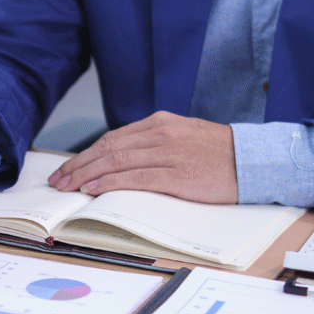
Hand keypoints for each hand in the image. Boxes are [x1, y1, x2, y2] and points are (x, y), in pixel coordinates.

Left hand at [48, 111, 237, 203]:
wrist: (254, 160)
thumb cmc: (219, 153)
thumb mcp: (183, 136)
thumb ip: (155, 143)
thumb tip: (123, 158)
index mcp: (160, 123)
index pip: (112, 138)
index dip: (85, 154)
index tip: (68, 167)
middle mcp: (160, 134)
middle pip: (107, 148)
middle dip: (78, 165)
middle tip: (58, 179)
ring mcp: (168, 153)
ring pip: (115, 162)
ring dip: (86, 175)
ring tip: (68, 186)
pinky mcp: (177, 175)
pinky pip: (135, 178)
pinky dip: (110, 183)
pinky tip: (93, 189)